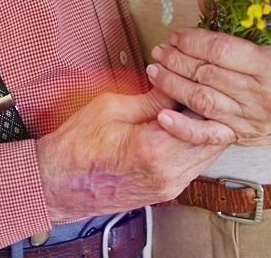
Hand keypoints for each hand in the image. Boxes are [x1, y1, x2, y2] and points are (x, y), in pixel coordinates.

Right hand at [34, 88, 233, 223]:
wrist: (57, 185)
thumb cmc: (76, 146)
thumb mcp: (112, 108)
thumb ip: (153, 98)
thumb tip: (177, 85)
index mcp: (154, 150)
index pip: (204, 119)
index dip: (205, 94)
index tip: (198, 77)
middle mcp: (168, 174)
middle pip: (214, 139)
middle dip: (210, 110)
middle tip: (198, 87)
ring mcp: (170, 187)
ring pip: (208, 154)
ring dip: (204, 128)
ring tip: (188, 103)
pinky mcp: (167, 192)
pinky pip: (195, 164)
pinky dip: (195, 143)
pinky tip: (182, 124)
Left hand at [145, 29, 270, 147]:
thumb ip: (249, 31)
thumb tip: (210, 6)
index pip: (222, 51)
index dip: (194, 41)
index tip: (178, 35)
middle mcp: (260, 95)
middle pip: (208, 74)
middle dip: (177, 59)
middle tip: (160, 49)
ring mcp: (249, 119)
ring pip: (202, 101)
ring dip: (173, 84)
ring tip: (155, 70)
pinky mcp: (241, 137)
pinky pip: (208, 135)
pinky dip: (183, 128)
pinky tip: (162, 116)